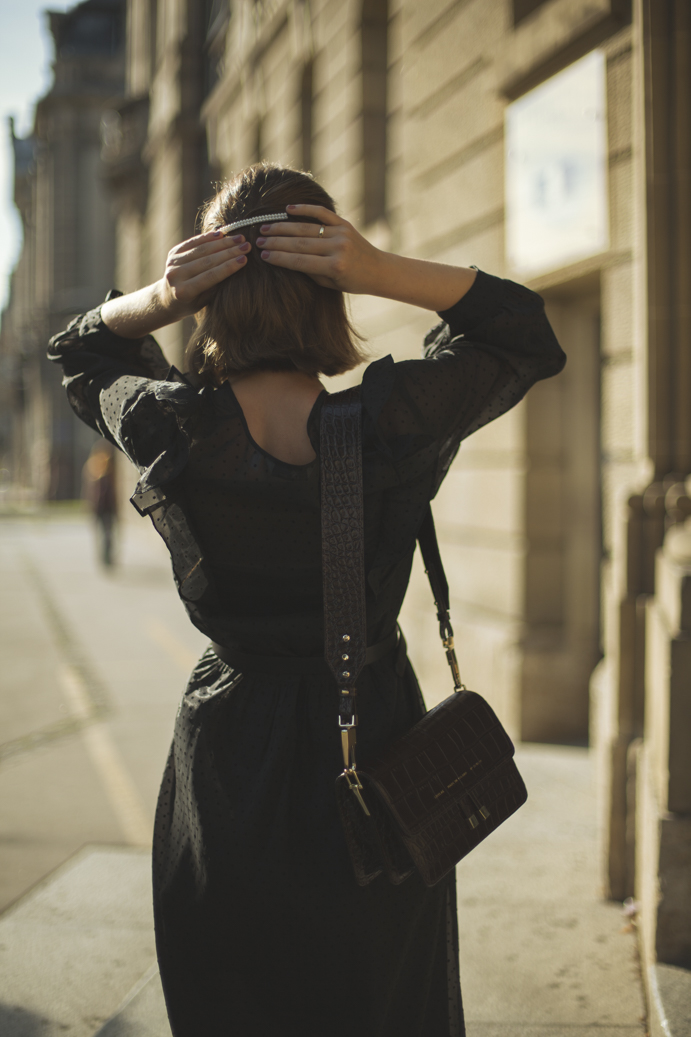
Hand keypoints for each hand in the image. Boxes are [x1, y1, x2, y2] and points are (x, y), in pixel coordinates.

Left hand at [102, 229, 252, 337]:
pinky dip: (208, 237)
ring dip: (223, 243)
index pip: (210, 276)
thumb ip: (217, 286)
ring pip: (201, 250)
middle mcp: (175, 276)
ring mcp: (172, 263)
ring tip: (239, 238)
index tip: (245, 259)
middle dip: (229, 252)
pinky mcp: (173, 253)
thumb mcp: (205, 302)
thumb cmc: (192, 304)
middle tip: (247, 246)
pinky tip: (222, 234)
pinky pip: (193, 242)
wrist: (167, 299)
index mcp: (184, 292)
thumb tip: (235, 266)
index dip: (228, 267)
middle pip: (207, 261)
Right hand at [256, 205, 383, 293]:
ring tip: (266, 227)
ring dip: (283, 227)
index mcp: (334, 266)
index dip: (279, 258)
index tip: (263, 256)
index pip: (300, 261)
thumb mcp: (330, 283)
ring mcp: (342, 233)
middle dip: (276, 241)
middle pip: (299, 243)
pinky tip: (288, 209)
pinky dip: (305, 209)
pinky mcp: (345, 223)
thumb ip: (310, 270)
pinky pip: (322, 213)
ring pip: (306, 228)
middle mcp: (338, 248)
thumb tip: (284, 257)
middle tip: (258, 240)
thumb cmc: (352, 282)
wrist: (378, 270)